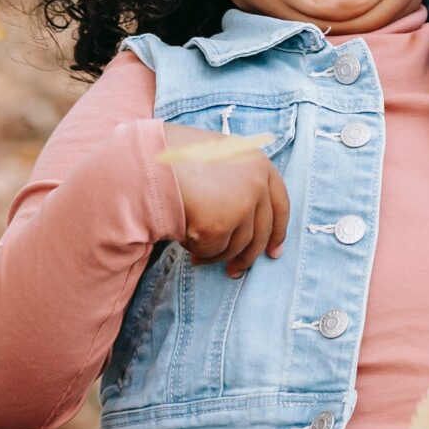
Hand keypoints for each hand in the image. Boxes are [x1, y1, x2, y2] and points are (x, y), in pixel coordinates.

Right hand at [162, 125, 288, 277]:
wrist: (148, 158)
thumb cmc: (177, 158)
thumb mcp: (218, 156)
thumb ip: (238, 179)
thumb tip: (247, 218)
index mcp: (259, 164)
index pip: (281, 206)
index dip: (278, 232)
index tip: (273, 252)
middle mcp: (256, 184)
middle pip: (262, 232)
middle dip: (248, 257)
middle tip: (234, 272)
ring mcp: (241, 205)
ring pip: (238, 246)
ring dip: (218, 256)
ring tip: (196, 256)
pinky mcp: (220, 225)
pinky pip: (213, 250)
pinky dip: (200, 252)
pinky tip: (184, 243)